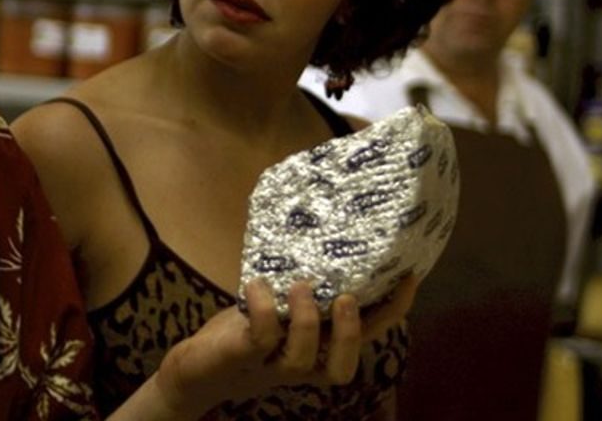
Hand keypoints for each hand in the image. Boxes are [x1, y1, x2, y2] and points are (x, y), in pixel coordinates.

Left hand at [151, 275, 417, 417]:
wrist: (194, 368)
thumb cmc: (239, 332)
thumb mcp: (276, 305)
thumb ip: (298, 285)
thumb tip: (316, 231)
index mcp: (318, 347)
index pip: (365, 336)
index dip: (391, 311)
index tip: (408, 276)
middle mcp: (302, 363)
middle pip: (343, 364)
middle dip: (352, 332)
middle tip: (347, 296)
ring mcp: (271, 366)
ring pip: (304, 356)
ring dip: (306, 318)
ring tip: (298, 285)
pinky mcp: (241, 358)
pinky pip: (261, 339)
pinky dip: (263, 310)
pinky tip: (256, 284)